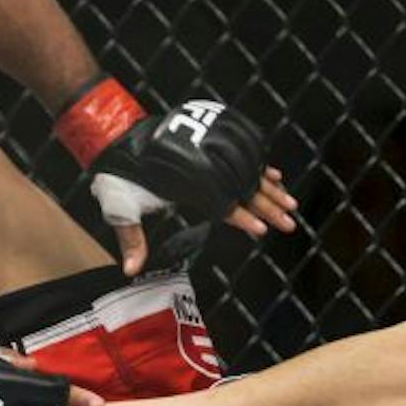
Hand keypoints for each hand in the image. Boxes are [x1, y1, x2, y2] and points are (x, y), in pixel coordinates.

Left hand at [54, 78, 297, 273]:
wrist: (115, 134)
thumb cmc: (119, 175)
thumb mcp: (120, 207)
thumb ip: (131, 239)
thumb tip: (129, 271)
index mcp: (184, 184)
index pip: (221, 202)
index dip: (241, 217)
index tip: (261, 229)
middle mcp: (200, 167)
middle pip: (242, 188)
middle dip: (268, 207)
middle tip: (290, 224)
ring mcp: (206, 154)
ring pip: (247, 171)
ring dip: (269, 188)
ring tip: (290, 203)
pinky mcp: (208, 143)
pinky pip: (243, 154)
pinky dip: (260, 165)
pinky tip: (275, 175)